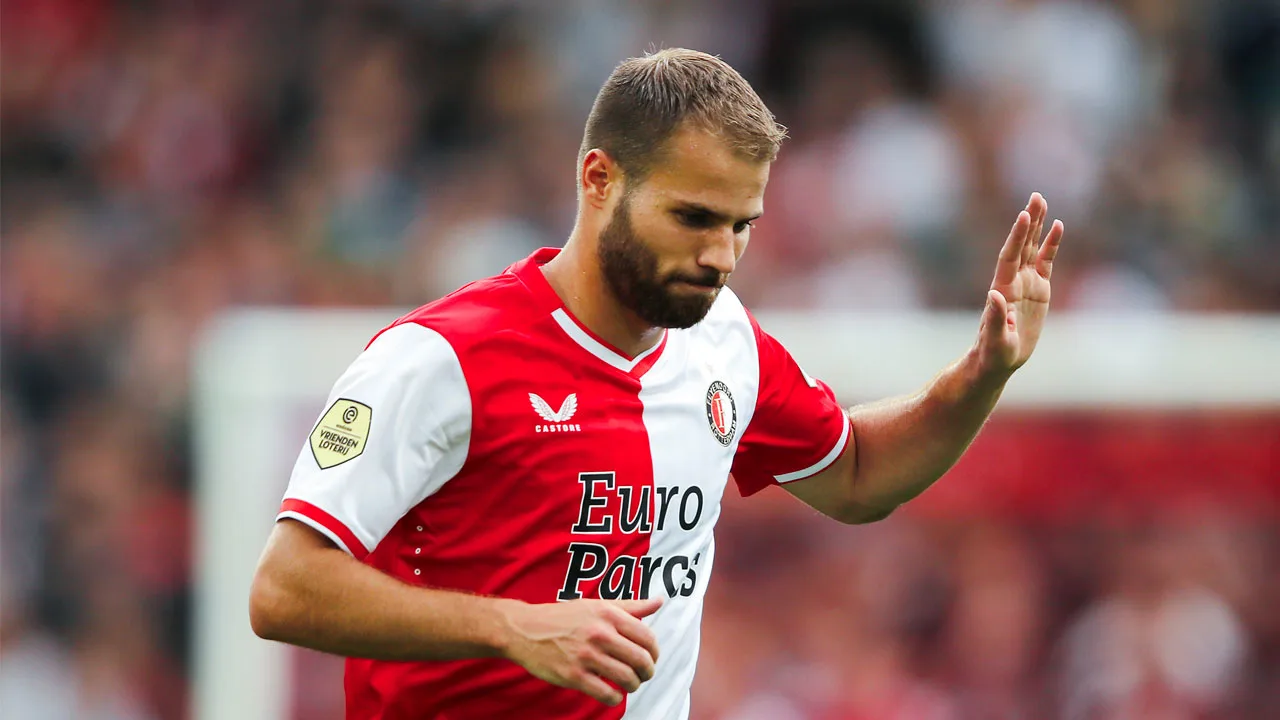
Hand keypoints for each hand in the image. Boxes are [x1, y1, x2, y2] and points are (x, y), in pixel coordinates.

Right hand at [499, 597, 662, 705]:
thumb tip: (660, 602)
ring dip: (633, 685)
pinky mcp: (573, 675)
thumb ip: (631, 606)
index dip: (655, 651)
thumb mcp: (597, 605)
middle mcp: (599, 633)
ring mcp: (586, 655)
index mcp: (608, 614)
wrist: (525, 629)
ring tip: (629, 683)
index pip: (647, 636)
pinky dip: (615, 697)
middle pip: (640, 659)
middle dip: (648, 671)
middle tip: (644, 674)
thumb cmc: (564, 617)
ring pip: (626, 678)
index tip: (651, 657)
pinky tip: (612, 693)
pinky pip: (606, 693)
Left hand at [976, 192, 1063, 379]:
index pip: (1010, 256)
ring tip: (1041, 201)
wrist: (998, 360)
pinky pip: (1046, 262)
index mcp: (1003, 289)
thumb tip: (995, 295)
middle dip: (1029, 221)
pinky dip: (1051, 244)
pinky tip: (1058, 226)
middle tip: (1036, 197)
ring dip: (1038, 226)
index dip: (1017, 237)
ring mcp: (1026, 283)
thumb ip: (996, 318)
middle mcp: (1013, 281)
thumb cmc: (993, 353)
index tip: (1023, 215)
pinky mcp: (1038, 290)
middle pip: (1022, 245)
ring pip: (1033, 248)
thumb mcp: (997, 340)